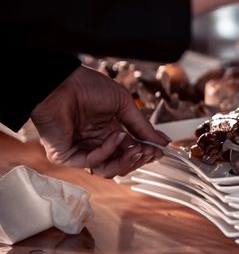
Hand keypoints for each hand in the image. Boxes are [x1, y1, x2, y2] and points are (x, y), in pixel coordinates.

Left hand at [31, 65, 165, 177]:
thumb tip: (162, 142)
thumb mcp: (124, 104)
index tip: (159, 150)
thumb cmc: (87, 86)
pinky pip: (91, 162)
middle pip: (121, 164)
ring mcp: (81, 150)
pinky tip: (116, 136)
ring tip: (137, 148)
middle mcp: (95, 143)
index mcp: (108, 131)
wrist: (61, 82)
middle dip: (138, 158)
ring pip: (107, 170)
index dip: (145, 152)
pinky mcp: (66, 155)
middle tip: (150, 151)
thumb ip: (142, 126)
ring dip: (125, 161)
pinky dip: (107, 151)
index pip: (130, 150)